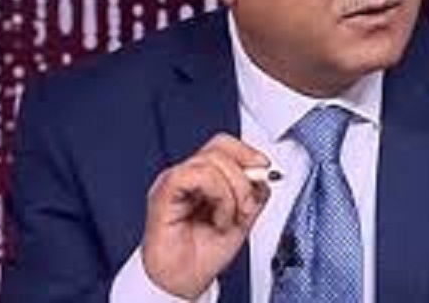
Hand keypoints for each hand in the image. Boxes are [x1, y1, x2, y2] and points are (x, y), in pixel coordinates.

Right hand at [141, 133, 270, 299]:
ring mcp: (174, 181)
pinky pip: (195, 175)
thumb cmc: (204, 253)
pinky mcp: (164, 192)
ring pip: (211, 160)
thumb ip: (254, 194)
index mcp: (204, 177)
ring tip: (229, 218)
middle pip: (219, 147)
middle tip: (247, 205)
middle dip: (244, 175)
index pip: (225, 145)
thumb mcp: (243, 218)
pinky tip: (219, 217)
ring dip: (232, 191)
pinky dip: (218, 194)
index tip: (264, 169)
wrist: (183, 282)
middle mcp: (188, 175)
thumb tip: (264, 176)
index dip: (247, 152)